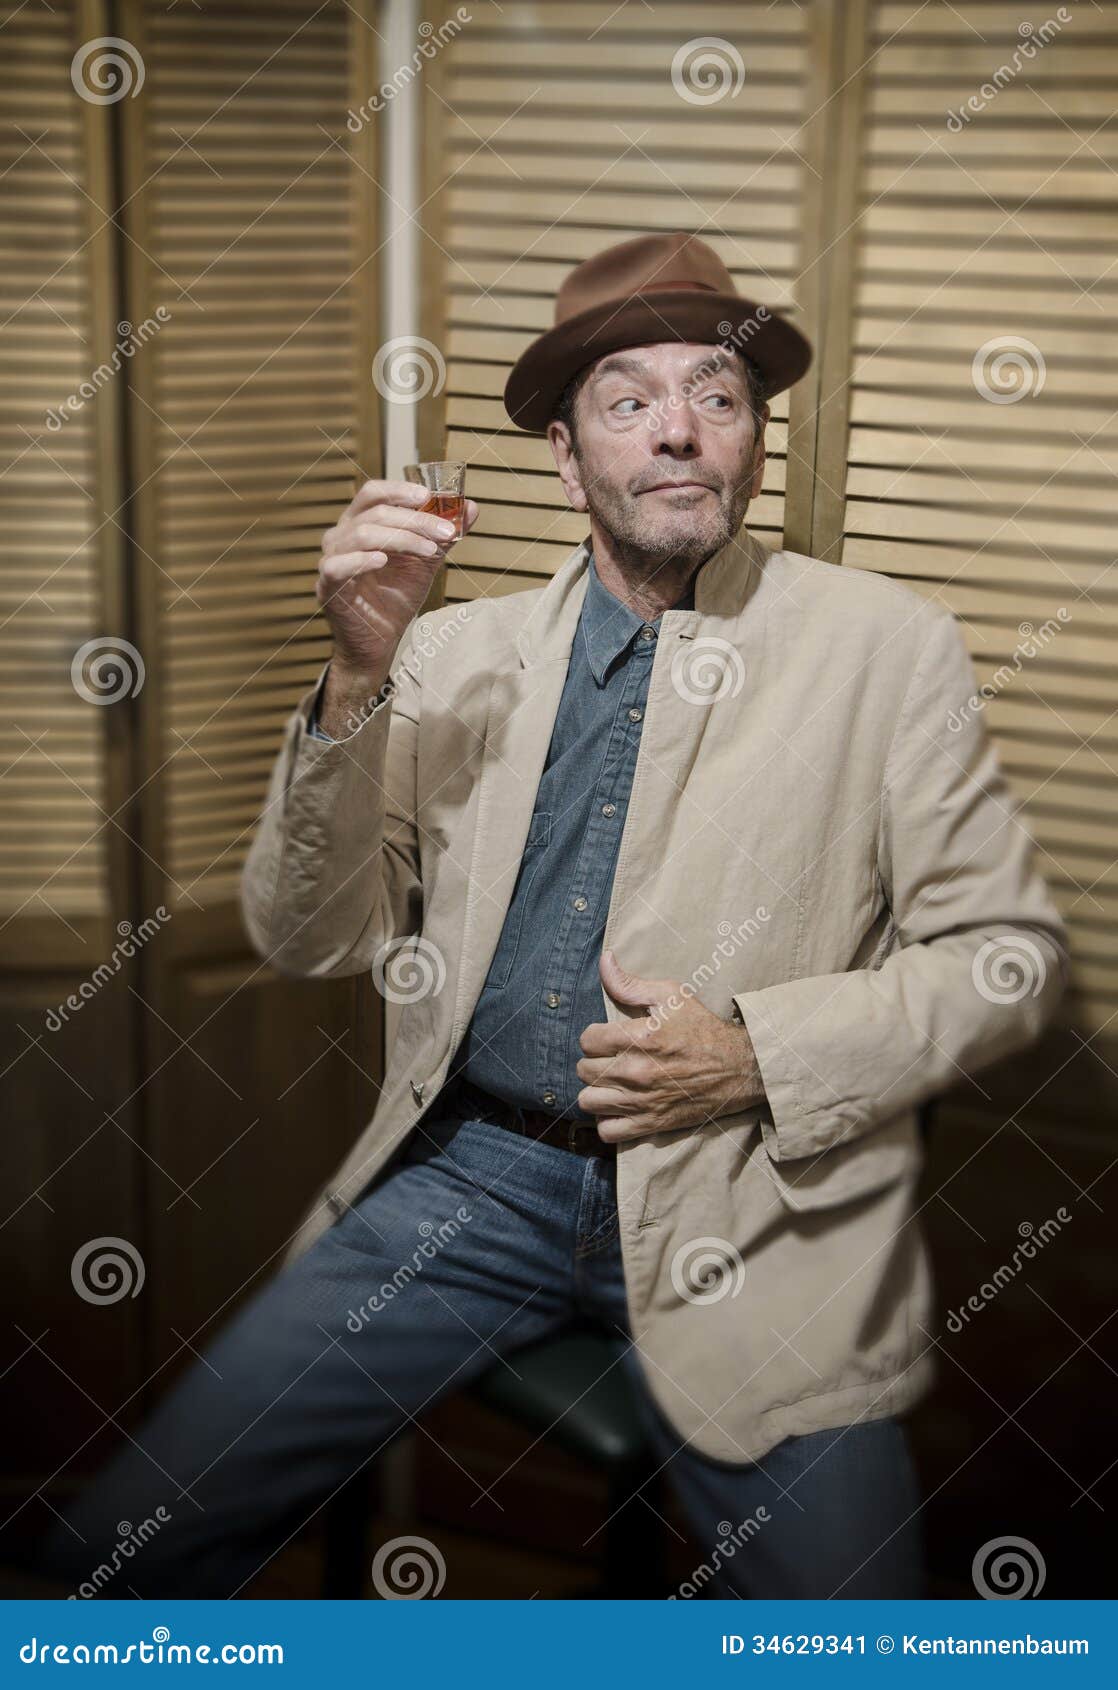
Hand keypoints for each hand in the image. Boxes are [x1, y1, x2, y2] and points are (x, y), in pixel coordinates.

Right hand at [315, 477, 479, 692]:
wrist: (382, 640)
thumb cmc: (396, 597)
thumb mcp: (425, 561)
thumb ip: (444, 535)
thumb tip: (472, 508)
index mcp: (360, 523)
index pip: (374, 493)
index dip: (399, 490)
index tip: (428, 496)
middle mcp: (341, 535)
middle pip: (375, 512)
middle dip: (415, 520)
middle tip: (447, 532)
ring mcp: (332, 559)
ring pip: (363, 534)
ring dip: (402, 539)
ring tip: (429, 551)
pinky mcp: (327, 585)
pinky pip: (338, 565)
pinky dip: (361, 560)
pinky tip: (383, 561)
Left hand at [576, 950, 766, 1142]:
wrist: (738, 1068)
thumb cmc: (703, 1029)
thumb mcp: (671, 996)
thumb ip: (630, 983)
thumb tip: (605, 960)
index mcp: (639, 1038)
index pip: (587, 1040)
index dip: (594, 1036)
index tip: (606, 1038)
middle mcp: (636, 1071)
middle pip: (584, 1070)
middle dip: (593, 1062)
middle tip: (610, 1059)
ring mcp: (642, 1101)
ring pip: (589, 1101)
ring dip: (596, 1091)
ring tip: (609, 1084)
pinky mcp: (651, 1124)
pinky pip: (608, 1131)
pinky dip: (608, 1120)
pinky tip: (617, 1107)